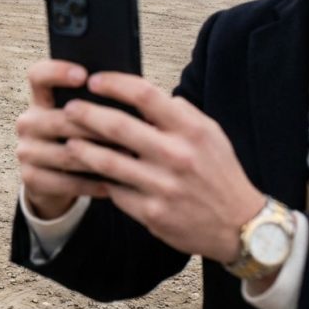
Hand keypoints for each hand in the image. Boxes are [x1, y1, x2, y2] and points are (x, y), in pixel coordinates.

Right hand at [16, 60, 116, 219]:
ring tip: (129, 157)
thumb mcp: (83, 118)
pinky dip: (92, 184)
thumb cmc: (82, 139)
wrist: (55, 181)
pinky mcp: (30, 178)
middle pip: (59, 120)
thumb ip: (99, 104)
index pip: (37, 75)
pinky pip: (64, 182)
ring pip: (66, 153)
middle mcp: (28, 122)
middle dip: (96, 125)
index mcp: (39, 100)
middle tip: (128, 130)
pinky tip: (114, 184)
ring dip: (100, 156)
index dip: (56, 72)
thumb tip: (138, 92)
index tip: (84, 75)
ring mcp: (26, 151)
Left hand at [58, 72, 262, 261]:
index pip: (145, 95)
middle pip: (118, 126)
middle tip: (68, 109)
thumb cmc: (220, 174)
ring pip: (108, 162)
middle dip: (86, 115)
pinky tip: (86, 173)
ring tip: (68, 142)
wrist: (239, 227)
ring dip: (82, 149)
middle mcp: (176, 156)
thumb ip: (180, 113)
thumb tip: (144, 95)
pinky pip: (115, 192)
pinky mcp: (151, 214)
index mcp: (191, 131)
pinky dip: (99, 181)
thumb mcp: (211, 135)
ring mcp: (162, 187)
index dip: (114, 84)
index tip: (93, 81)